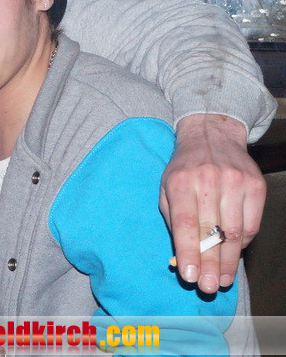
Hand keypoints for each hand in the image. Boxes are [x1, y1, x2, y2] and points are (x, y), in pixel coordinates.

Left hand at [160, 114, 264, 292]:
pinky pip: (251, 224)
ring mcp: (235, 182)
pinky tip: (233, 254)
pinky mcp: (255, 185)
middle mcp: (209, 181)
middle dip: (209, 265)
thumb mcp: (167, 188)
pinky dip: (242, 243)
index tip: (188, 276)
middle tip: (208, 287)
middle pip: (211, 233)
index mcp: (181, 182)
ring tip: (222, 280)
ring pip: (234, 232)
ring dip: (228, 261)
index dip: (188, 253)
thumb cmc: (184, 168)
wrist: (211, 135)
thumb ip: (172, 220)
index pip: (186, 224)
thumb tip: (179, 258)